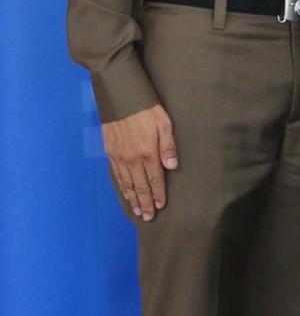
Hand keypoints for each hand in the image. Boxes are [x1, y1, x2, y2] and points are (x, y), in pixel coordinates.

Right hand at [102, 104, 178, 220]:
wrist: (120, 98)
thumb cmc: (147, 110)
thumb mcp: (165, 124)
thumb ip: (169, 147)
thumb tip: (172, 167)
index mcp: (147, 153)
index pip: (154, 179)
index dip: (158, 194)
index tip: (161, 206)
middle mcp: (131, 158)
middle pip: (139, 186)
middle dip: (145, 203)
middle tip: (148, 217)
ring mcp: (119, 156)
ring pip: (126, 183)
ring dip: (132, 198)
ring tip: (137, 210)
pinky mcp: (110, 152)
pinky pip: (116, 174)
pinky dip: (121, 186)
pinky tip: (125, 193)